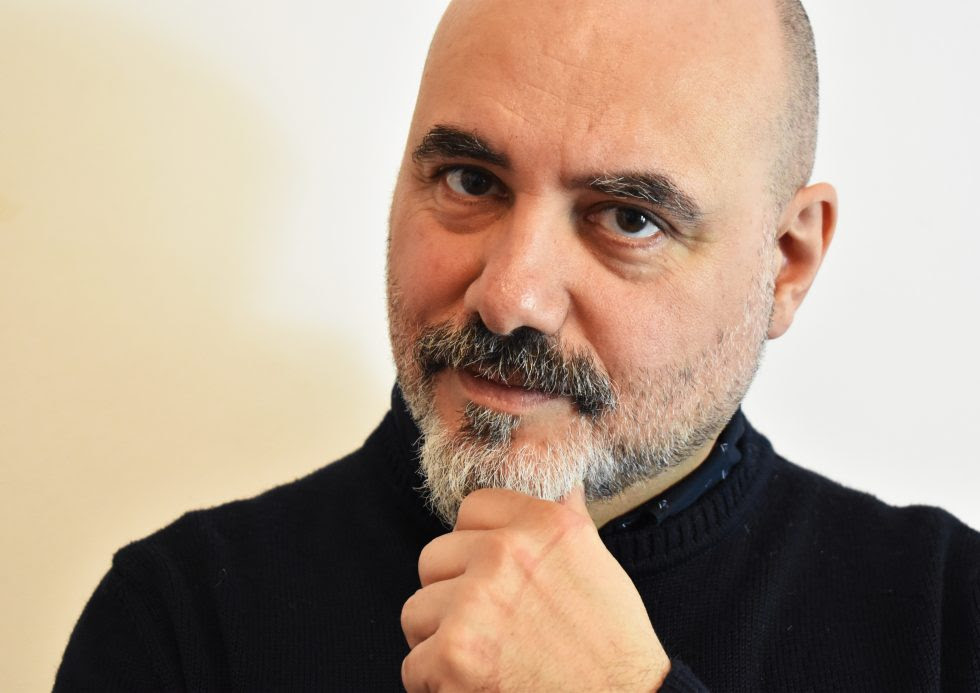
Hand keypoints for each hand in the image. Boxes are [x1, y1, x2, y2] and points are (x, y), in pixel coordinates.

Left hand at [401, 485, 670, 690]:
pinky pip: (414, 665)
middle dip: (451, 594)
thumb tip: (555, 479)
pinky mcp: (452, 655)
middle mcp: (506, 554)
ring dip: (440, 640)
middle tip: (486, 625)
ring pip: (417, 611)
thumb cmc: (612, 645)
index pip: (472, 508)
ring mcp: (475, 603)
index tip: (489, 573)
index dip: (476, 543)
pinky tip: (476, 686)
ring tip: (482, 658)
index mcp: (542, 525)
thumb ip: (565, 517)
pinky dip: (438, 685)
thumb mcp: (597, 563)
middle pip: (434, 558)